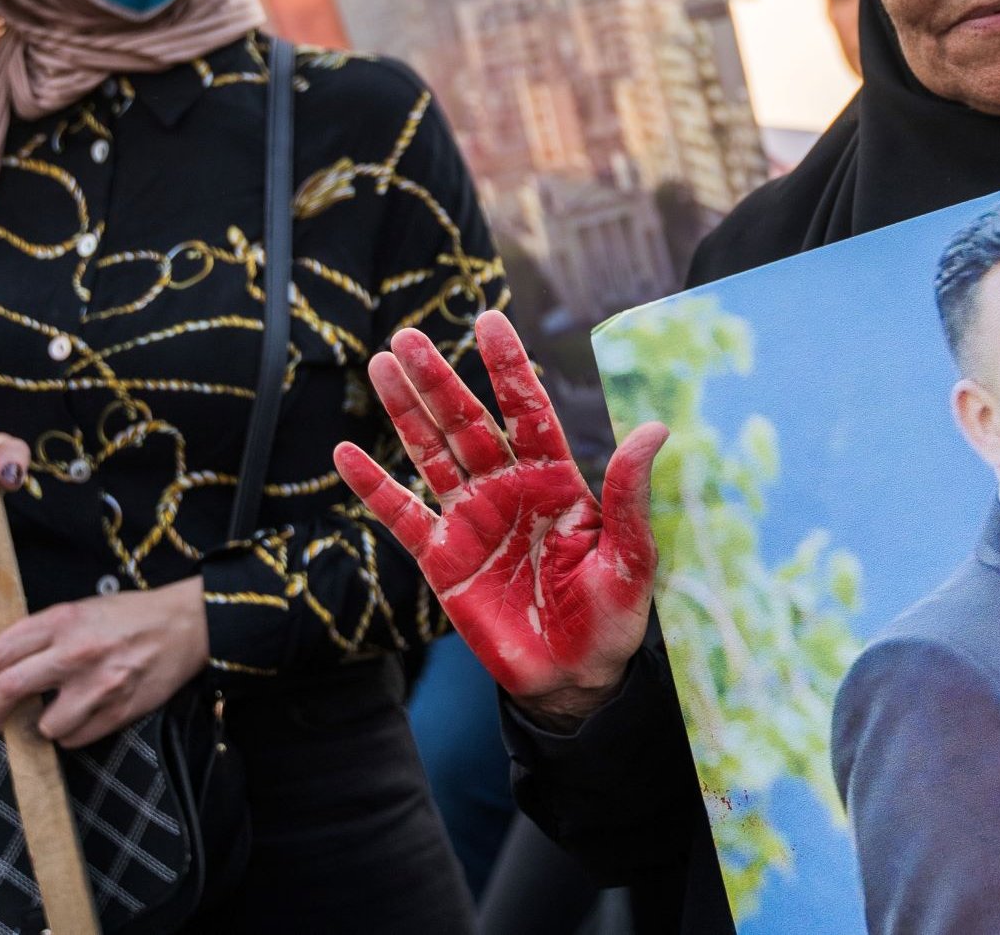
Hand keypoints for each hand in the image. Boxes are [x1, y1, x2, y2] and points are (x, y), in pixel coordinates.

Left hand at [0, 578, 208, 747]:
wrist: (186, 625)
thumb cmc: (132, 616)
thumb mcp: (82, 608)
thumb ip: (44, 633)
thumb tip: (5, 664)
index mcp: (62, 620)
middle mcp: (76, 652)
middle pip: (9, 690)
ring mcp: (98, 685)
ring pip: (44, 726)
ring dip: (39, 726)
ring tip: (50, 714)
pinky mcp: (118, 711)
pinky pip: (75, 738)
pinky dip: (69, 733)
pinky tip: (79, 716)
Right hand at [333, 311, 667, 729]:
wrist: (576, 678)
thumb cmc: (612, 616)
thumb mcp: (630, 557)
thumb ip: (628, 495)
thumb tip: (654, 431)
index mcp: (555, 479)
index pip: (527, 409)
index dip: (508, 368)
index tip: (490, 321)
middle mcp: (508, 487)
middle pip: (467, 422)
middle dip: (439, 380)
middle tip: (410, 336)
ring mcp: (471, 520)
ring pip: (431, 454)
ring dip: (405, 412)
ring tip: (381, 365)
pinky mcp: (442, 559)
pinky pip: (401, 516)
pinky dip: (373, 487)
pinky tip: (346, 454)